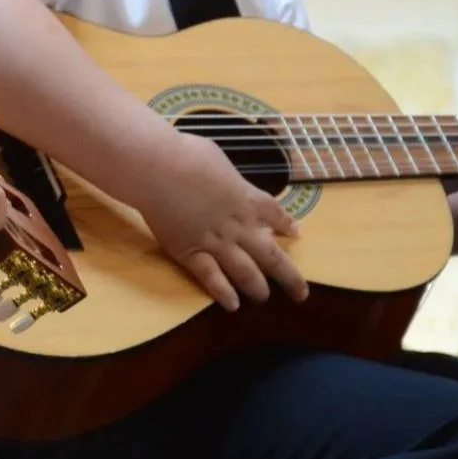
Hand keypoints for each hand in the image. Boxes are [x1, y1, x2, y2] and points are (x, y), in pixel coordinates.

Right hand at [137, 131, 307, 311]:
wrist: (157, 169)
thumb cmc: (186, 154)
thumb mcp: (218, 158)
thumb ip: (229, 176)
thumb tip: (227, 180)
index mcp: (247, 198)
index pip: (275, 215)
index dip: (286, 225)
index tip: (295, 233)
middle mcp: (240, 226)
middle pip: (272, 257)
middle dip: (290, 278)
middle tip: (300, 293)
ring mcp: (217, 243)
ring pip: (247, 274)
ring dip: (258, 289)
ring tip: (262, 297)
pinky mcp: (191, 254)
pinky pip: (212, 279)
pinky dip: (224, 293)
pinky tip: (232, 304)